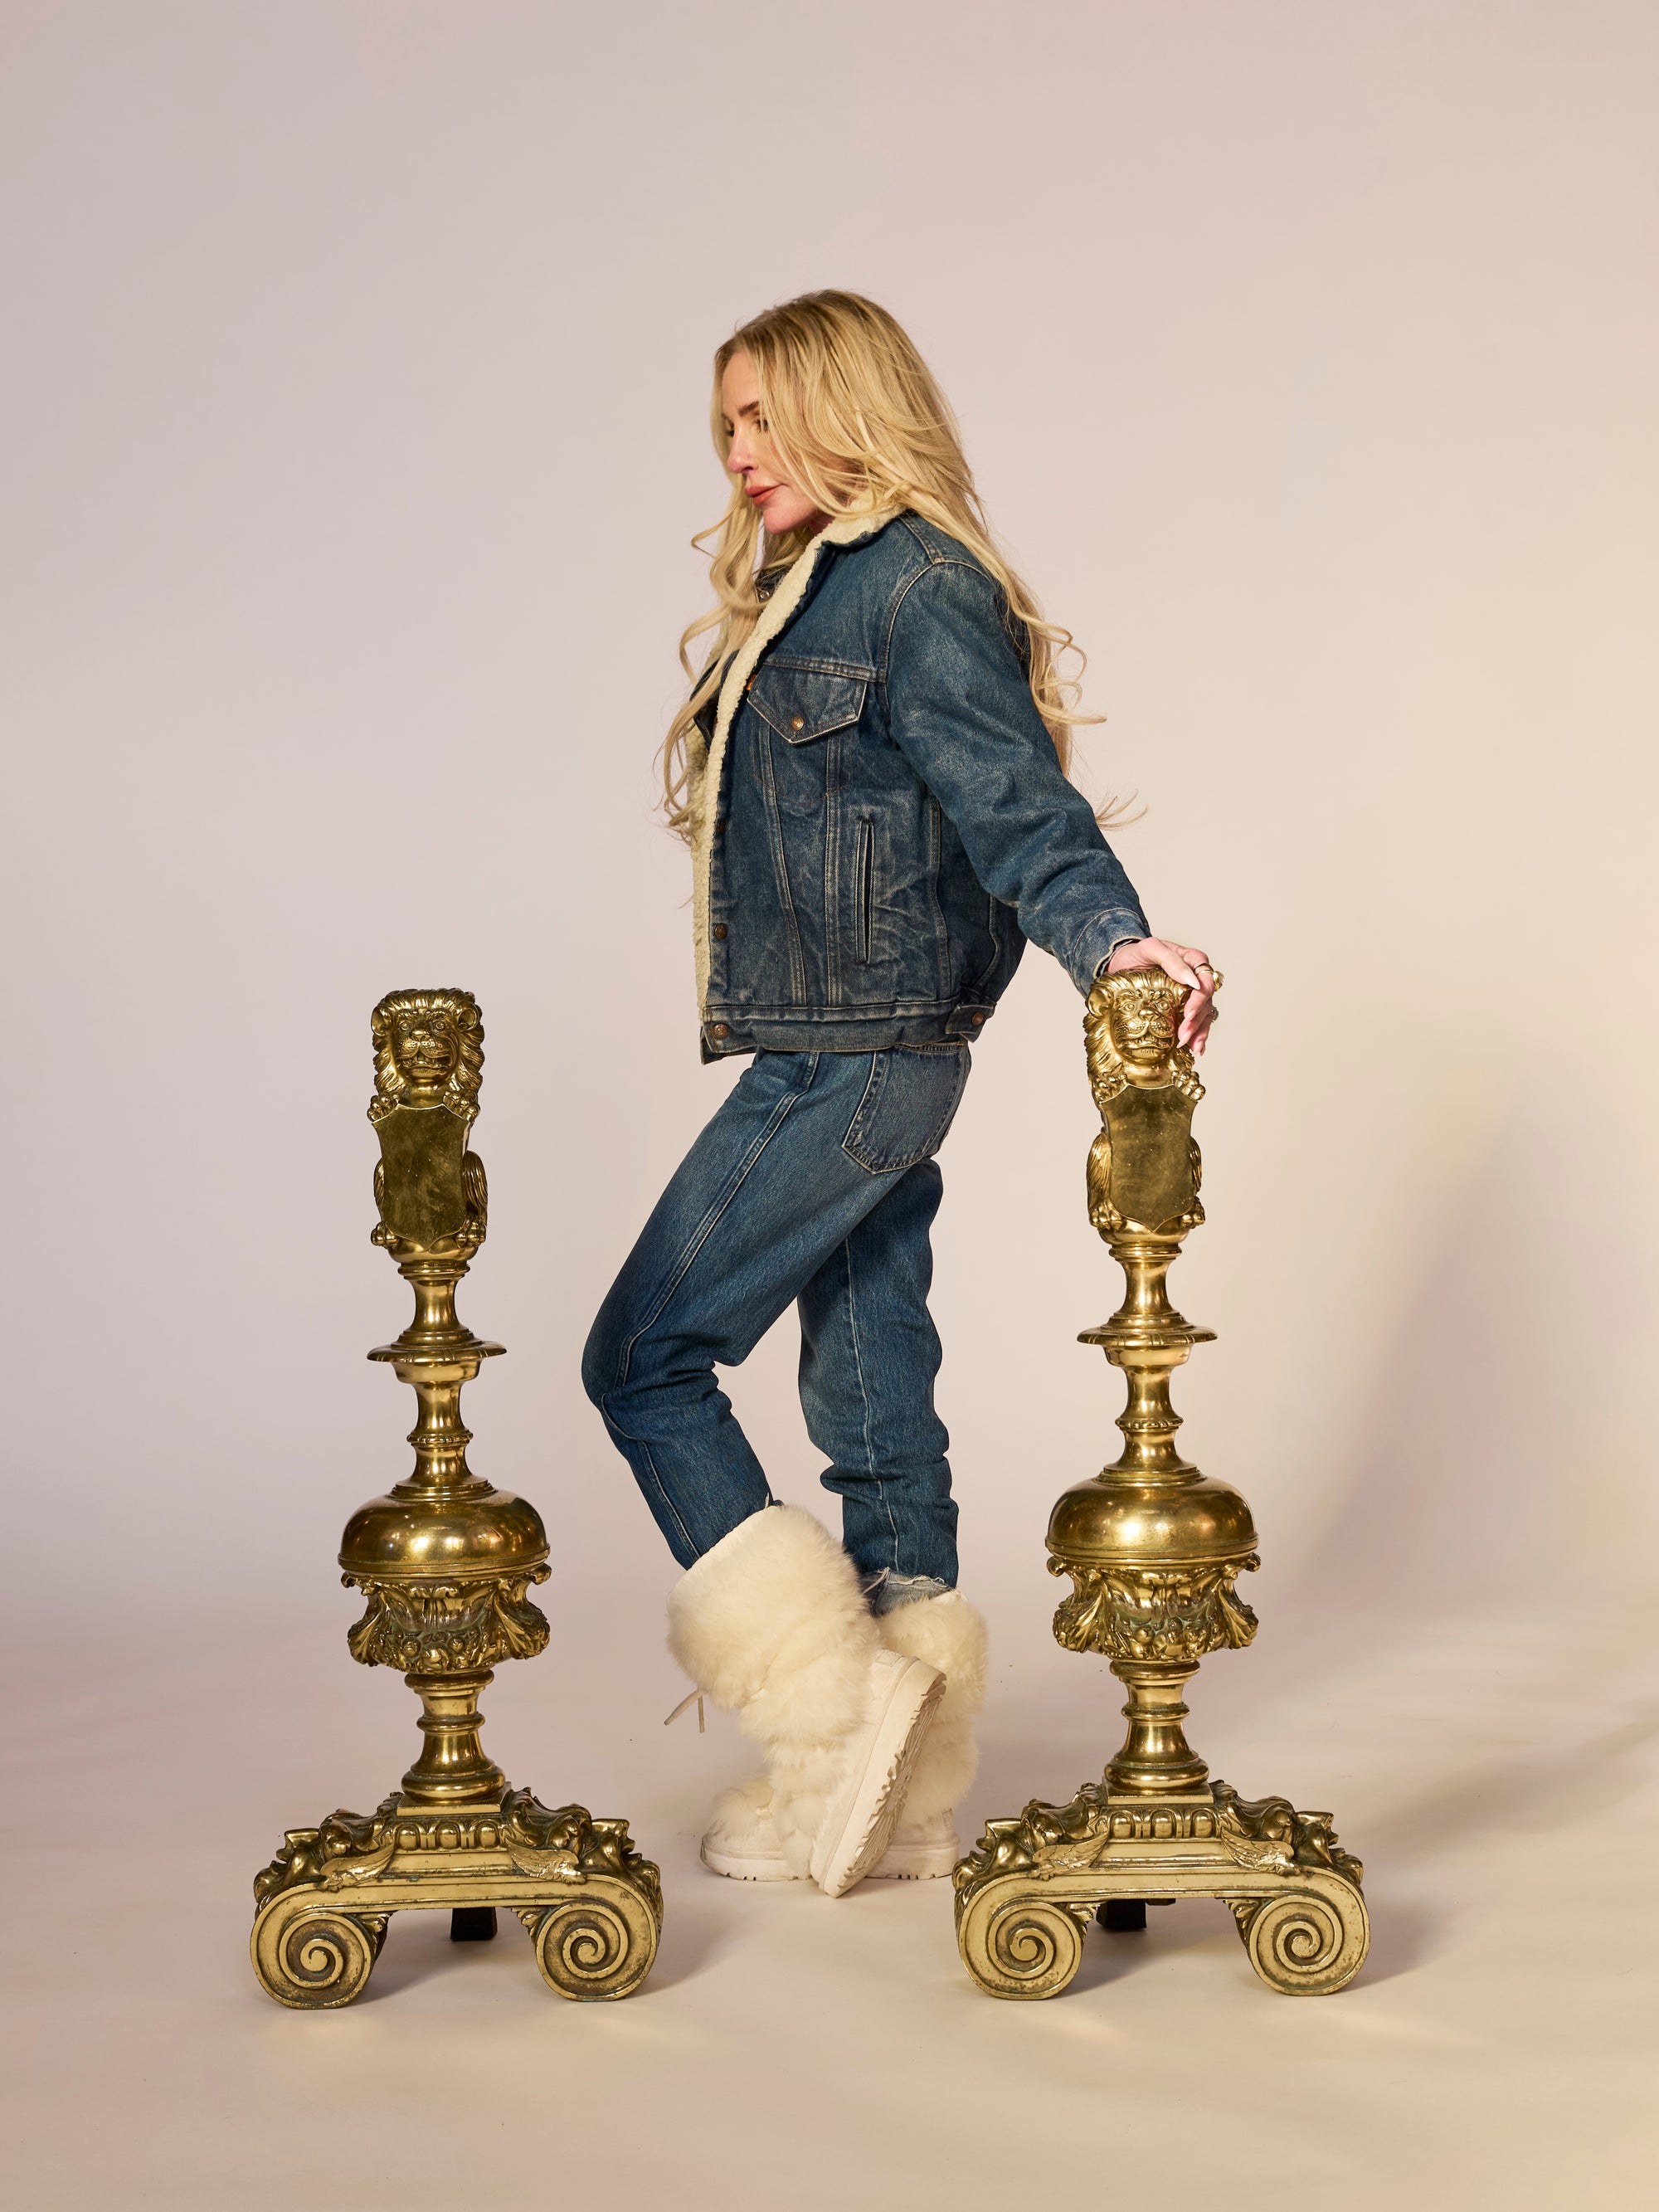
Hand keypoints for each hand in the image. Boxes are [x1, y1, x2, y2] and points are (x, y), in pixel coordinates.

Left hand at [1104, 937, 1220, 1054]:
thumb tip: (1192, 980)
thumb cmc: (1135, 954)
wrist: (1119, 964)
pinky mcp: (1181, 1008)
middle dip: (1197, 1021)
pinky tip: (1194, 1049)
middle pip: (1206, 1002)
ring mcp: (1189, 995)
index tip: (1187, 1013)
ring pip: (1204, 1015)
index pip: (1206, 981)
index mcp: (1192, 961)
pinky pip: (1195, 1023)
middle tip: (1183, 1035)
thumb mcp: (1150, 949)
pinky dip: (1196, 1037)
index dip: (1200, 999)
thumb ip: (1171, 960)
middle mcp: (1195, 979)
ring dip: (1199, 1033)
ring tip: (1192, 1047)